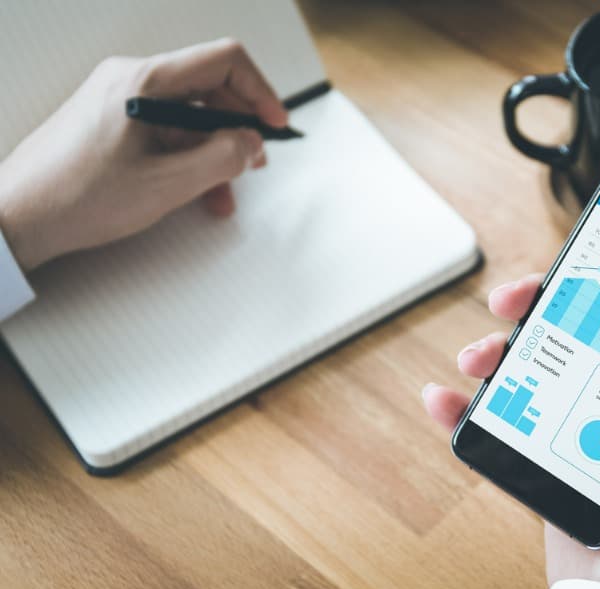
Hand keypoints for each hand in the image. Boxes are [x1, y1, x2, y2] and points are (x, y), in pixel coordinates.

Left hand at [0, 38, 287, 269]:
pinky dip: (188, 155)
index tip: (275, 123)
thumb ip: (221, 158)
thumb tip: (250, 142)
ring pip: (190, 114)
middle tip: (254, 162)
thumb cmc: (76, 198)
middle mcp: (131, 80)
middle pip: (209, 88)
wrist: (18, 216)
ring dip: (215, 150)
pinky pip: (167, 128)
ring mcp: (121, 98)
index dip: (260, 91)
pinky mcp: (114, 119)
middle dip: (239, 127)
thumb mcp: (167, 185)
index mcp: (143, 82)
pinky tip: (195, 190)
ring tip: (223, 190)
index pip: (223, 61)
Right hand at [423, 274, 599, 588]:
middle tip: (509, 301)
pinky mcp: (545, 462)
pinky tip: (444, 400)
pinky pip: (501, 426)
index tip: (575, 266)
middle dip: (534, 308)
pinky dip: (465, 411)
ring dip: (494, 354)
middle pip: (569, 334)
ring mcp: (577, 431)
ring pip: (530, 371)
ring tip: (475, 359)